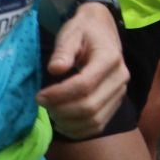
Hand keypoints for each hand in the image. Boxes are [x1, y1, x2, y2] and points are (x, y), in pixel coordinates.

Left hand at [37, 0, 128, 139]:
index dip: (59, 95)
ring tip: (51, 112)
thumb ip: (62, 50)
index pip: (85, 85)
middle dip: (61, 110)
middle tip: (43, 104)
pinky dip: (79, 130)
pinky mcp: (116, 102)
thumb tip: (55, 69)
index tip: (39, 96)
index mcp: (110, 58)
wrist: (102, 29)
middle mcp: (120, 77)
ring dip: (69, 122)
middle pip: (90, 106)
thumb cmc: (83, 31)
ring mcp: (120, 92)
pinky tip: (63, 123)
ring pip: (95, 120)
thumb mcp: (70, 33)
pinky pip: (99, 125)